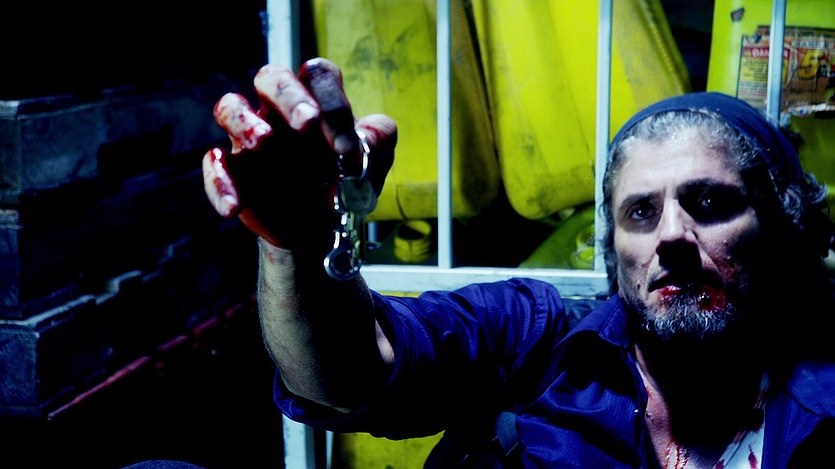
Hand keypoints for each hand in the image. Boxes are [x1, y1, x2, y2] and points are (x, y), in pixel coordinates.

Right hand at [202, 58, 396, 249]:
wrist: (321, 229)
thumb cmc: (347, 183)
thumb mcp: (373, 163)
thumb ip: (380, 140)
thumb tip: (371, 132)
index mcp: (316, 100)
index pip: (318, 76)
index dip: (331, 101)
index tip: (345, 146)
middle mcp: (279, 110)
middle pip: (270, 76)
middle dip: (287, 94)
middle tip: (306, 123)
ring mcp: (251, 137)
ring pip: (230, 106)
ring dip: (244, 121)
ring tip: (263, 143)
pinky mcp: (232, 168)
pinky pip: (214, 164)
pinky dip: (220, 182)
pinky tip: (235, 207)